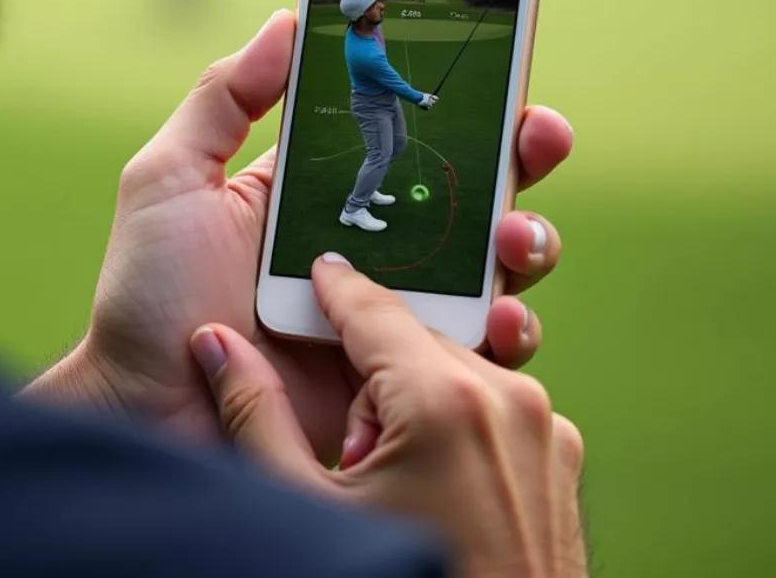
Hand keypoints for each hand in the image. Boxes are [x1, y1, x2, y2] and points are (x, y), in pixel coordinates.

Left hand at [27, 11, 573, 458]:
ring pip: (490, 269)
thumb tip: (285, 19)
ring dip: (526, 239)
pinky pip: (477, 355)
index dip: (459, 106)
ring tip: (516, 236)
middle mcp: (367, 247)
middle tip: (539, 136)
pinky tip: (504, 318)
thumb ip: (224, 98)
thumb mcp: (172, 179)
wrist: (147, 415)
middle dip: (518, 161)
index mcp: (318, 193)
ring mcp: (390, 315)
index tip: (507, 71)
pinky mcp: (402, 383)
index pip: (404, 135)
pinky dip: (510, 331)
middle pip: (466, 193)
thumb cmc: (149, 294)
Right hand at [192, 258, 586, 575]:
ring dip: (416, 401)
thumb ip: (254, 413)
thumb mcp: (304, 506)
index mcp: (443, 401)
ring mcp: (543, 429)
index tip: (314, 267)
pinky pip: (493, 405)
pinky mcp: (560, 457)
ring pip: (454, 370)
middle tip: (352, 454)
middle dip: (372, 377)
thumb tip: (214, 344)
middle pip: (413, 340)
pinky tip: (438, 489)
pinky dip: (457, 424)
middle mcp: (506, 399)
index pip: (372, 308)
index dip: (334, 285)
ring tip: (398, 483)